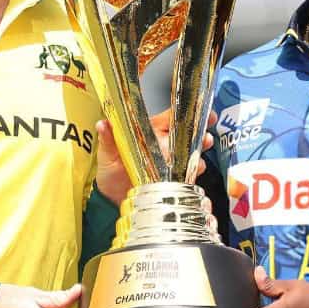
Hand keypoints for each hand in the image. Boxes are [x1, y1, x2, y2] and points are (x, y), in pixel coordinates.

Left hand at [93, 109, 218, 205]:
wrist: (111, 199)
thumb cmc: (109, 172)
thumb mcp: (106, 154)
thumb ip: (108, 139)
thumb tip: (103, 124)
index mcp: (149, 132)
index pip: (171, 117)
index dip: (186, 110)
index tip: (200, 108)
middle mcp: (163, 145)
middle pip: (187, 134)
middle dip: (200, 132)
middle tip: (206, 137)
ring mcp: (170, 163)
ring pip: (191, 154)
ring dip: (199, 155)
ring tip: (200, 159)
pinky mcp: (173, 180)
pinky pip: (188, 174)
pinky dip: (194, 174)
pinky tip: (194, 174)